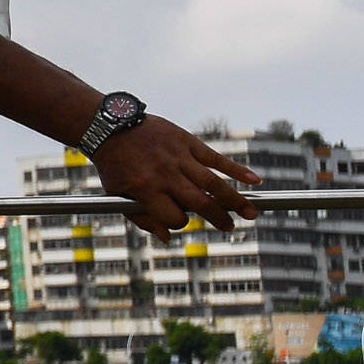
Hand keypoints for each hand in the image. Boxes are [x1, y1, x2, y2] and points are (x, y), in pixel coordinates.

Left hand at [93, 117, 260, 236]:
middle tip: (230, 228)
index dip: (179, 224)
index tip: (180, 221)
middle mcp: (166, 174)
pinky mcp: (187, 141)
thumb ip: (141, 217)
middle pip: (199, 202)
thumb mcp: (116, 194)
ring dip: (235, 200)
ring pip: (213, 182)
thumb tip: (167, 238)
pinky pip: (216, 158)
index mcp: (147, 189)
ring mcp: (179, 157)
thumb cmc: (114, 163)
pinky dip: (237, 169)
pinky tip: (255, 181)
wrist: (109, 125)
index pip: (174, 217)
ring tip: (251, 213)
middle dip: (218, 218)